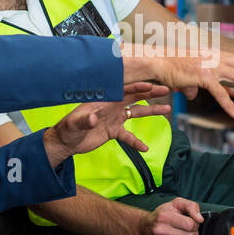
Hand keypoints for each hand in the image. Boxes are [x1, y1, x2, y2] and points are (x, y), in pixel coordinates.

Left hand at [43, 82, 171, 166]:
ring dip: (151, 111)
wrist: (66, 142)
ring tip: (167, 111)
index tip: (151, 86)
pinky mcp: (114, 132)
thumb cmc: (68, 129)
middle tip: (165, 90)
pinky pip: (129, 136)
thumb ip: (83, 120)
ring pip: (137, 113)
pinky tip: (145, 148)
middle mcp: (112, 107)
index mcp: (104, 101)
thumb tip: (92, 119)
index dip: (137, 87)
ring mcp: (114, 119)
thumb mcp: (74, 124)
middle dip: (150, 93)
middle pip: (135, 97)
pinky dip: (137, 142)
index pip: (123, 90)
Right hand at [121, 43, 233, 119]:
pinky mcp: (203, 77)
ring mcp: (211, 66)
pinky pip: (220, 93)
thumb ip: (193, 86)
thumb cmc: (170, 67)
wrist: (158, 62)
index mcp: (214, 56)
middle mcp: (216, 58)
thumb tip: (192, 94)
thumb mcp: (186, 77)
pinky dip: (229, 105)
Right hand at [137, 197, 203, 234]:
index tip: (192, 222)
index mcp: (164, 216)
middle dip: (194, 233)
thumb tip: (200, 219)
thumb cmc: (162, 215)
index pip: (190, 224)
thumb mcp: (176, 204)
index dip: (195, 223)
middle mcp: (160, 230)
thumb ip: (191, 206)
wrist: (143, 229)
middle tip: (190, 230)